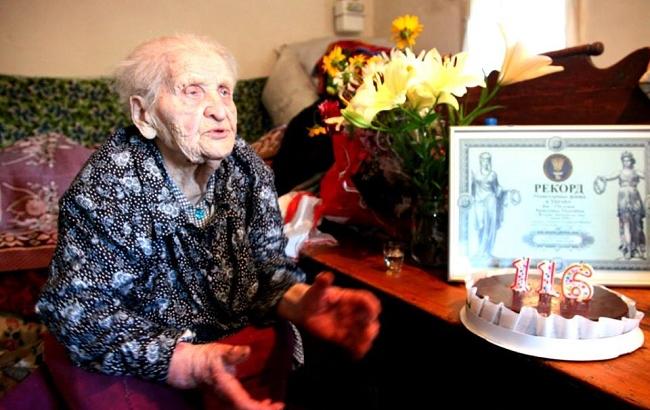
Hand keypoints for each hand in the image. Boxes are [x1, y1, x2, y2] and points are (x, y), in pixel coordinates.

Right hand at [167, 342, 283, 409]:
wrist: (190, 366)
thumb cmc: (205, 359)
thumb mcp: (219, 352)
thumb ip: (233, 353)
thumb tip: (247, 350)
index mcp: (229, 391)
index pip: (247, 406)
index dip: (262, 409)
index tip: (277, 406)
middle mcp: (230, 400)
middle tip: (281, 403)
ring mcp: (230, 401)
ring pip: (248, 409)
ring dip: (264, 408)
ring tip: (278, 403)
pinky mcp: (231, 398)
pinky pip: (246, 406)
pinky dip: (258, 405)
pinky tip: (267, 400)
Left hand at [299, 272, 380, 358]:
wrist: (303, 311)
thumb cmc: (312, 297)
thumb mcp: (315, 290)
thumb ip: (321, 283)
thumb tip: (326, 276)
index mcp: (350, 298)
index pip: (367, 300)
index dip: (371, 305)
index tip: (371, 312)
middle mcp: (354, 312)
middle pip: (371, 318)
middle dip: (370, 325)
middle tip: (366, 331)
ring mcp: (350, 325)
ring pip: (366, 332)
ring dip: (366, 339)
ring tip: (361, 345)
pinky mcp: (344, 337)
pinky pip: (356, 345)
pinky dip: (358, 350)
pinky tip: (355, 355)